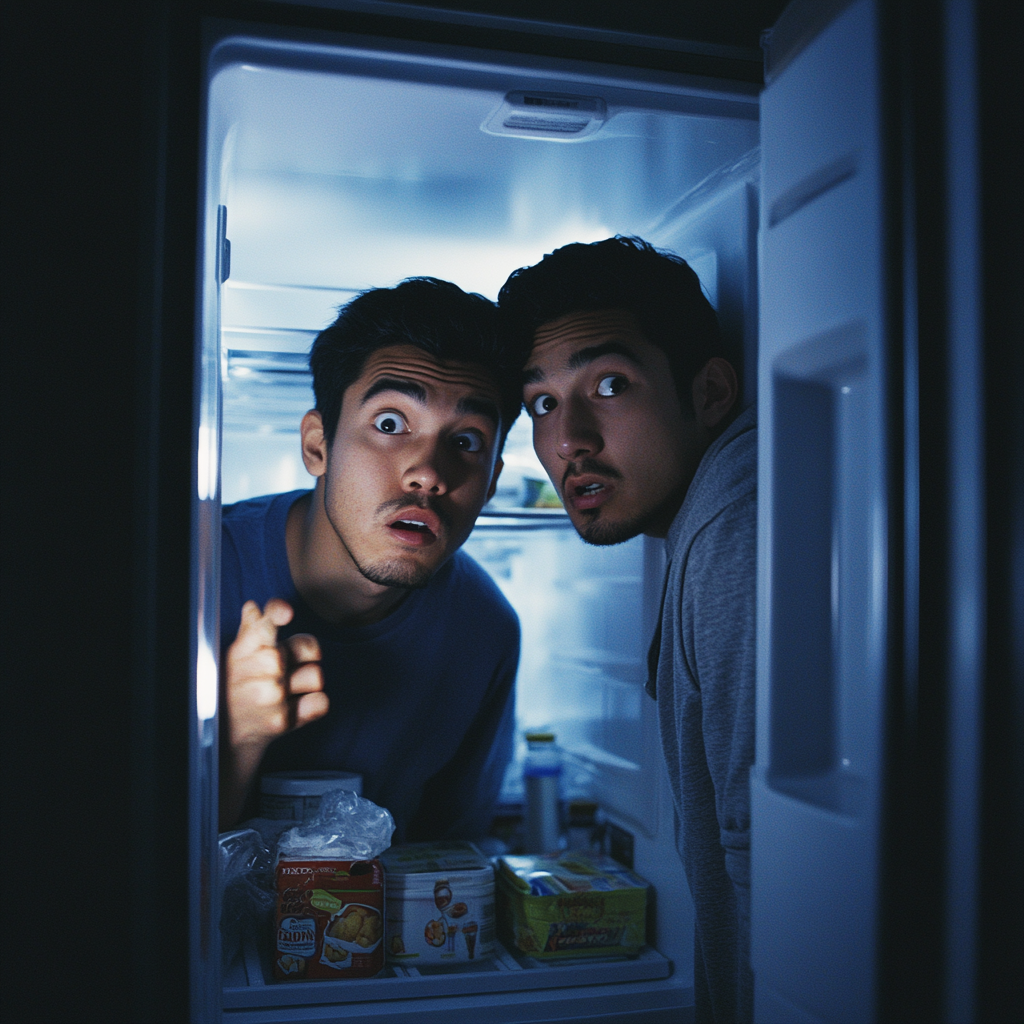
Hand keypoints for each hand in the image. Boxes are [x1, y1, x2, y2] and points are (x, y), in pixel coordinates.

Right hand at [225, 598, 328, 751]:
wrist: (224, 737)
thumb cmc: (233, 690)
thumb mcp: (235, 659)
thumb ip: (250, 632)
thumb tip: (253, 607)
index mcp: (246, 650)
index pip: (264, 625)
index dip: (277, 613)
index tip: (286, 614)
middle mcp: (259, 670)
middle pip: (305, 646)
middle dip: (299, 659)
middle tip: (279, 672)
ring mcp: (272, 696)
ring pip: (316, 675)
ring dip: (306, 683)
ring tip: (286, 691)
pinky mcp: (283, 721)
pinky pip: (321, 702)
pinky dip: (313, 706)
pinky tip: (295, 708)